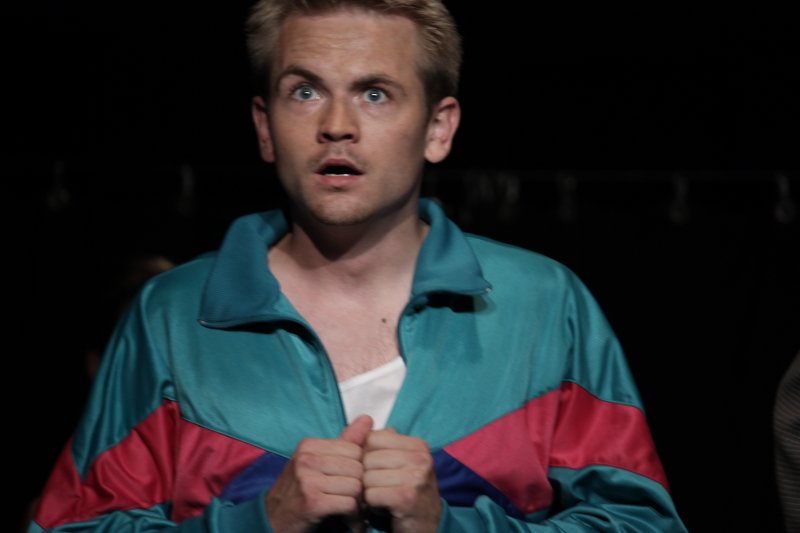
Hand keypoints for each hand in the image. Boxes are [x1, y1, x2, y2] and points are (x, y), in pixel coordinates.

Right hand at [265, 415, 373, 532]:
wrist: (272, 522)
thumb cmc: (299, 492)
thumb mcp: (318, 463)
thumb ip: (345, 442)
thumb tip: (367, 419)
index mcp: (309, 445)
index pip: (355, 449)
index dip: (358, 469)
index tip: (351, 482)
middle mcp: (306, 459)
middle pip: (357, 468)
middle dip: (360, 487)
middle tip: (352, 499)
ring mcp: (307, 480)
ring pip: (356, 486)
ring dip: (358, 504)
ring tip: (350, 509)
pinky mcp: (312, 502)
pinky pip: (350, 504)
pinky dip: (353, 517)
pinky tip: (346, 520)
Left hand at [362, 428, 440, 532]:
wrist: (423, 529)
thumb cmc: (404, 495)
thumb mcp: (394, 465)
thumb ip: (378, 442)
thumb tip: (363, 419)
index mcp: (418, 445)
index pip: (372, 438)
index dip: (367, 458)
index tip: (381, 472)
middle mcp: (421, 457)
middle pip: (367, 458)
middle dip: (367, 478)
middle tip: (383, 490)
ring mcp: (417, 476)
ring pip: (367, 477)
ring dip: (369, 493)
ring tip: (384, 499)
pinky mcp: (407, 497)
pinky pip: (370, 494)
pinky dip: (372, 505)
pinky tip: (385, 508)